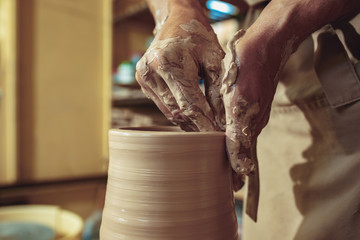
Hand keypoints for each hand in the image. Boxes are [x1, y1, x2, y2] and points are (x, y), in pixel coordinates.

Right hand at [136, 11, 224, 130]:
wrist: (176, 20)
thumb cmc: (198, 37)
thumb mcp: (213, 58)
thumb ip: (217, 90)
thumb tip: (221, 120)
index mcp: (168, 62)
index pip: (190, 104)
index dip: (205, 123)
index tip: (219, 137)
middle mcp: (150, 71)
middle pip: (177, 111)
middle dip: (198, 125)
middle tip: (215, 136)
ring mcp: (143, 77)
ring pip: (169, 111)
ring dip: (188, 122)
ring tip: (206, 128)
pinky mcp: (142, 81)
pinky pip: (162, 104)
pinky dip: (178, 112)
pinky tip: (192, 116)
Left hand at [221, 28, 284, 188]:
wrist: (267, 43)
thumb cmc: (248, 68)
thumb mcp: (238, 103)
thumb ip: (238, 136)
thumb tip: (242, 167)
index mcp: (248, 126)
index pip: (241, 160)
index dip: (234, 175)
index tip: (228, 189)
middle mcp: (252, 122)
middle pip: (241, 150)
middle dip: (231, 165)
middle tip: (218, 178)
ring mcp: (254, 112)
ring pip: (240, 137)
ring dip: (230, 149)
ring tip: (217, 160)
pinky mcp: (253, 102)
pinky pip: (241, 123)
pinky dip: (232, 132)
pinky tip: (222, 132)